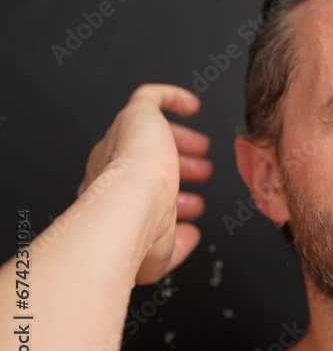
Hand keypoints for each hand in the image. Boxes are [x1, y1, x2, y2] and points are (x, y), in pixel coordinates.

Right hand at [77, 83, 212, 283]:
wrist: (129, 206)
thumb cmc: (138, 232)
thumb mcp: (161, 253)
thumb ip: (176, 245)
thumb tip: (190, 236)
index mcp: (110, 197)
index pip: (139, 190)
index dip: (169, 197)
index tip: (192, 207)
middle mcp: (110, 165)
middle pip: (145, 159)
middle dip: (177, 167)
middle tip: (203, 173)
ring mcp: (121, 140)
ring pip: (150, 132)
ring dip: (180, 142)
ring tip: (205, 151)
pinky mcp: (135, 116)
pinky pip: (149, 97)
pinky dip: (171, 98)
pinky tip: (193, 106)